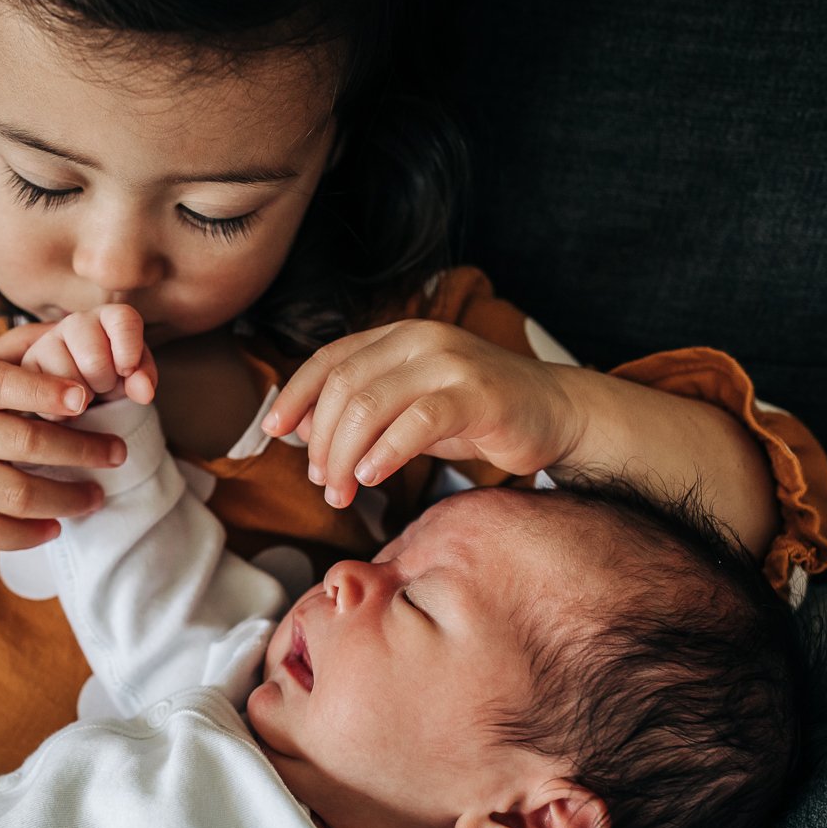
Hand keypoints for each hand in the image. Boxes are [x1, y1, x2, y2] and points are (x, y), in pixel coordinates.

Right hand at [0, 323, 128, 550]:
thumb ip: (21, 346)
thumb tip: (79, 326)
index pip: (3, 384)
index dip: (46, 391)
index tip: (86, 398)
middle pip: (22, 444)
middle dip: (79, 450)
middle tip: (117, 453)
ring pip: (13, 495)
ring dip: (65, 499)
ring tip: (96, 496)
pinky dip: (29, 535)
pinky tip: (55, 526)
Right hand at [20, 305, 157, 418]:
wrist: (85, 397)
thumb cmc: (116, 379)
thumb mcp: (136, 378)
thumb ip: (143, 379)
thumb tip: (144, 392)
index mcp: (108, 318)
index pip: (123, 320)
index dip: (128, 349)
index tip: (127, 371)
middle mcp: (76, 323)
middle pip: (94, 359)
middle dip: (103, 382)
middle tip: (103, 385)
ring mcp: (47, 343)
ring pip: (68, 378)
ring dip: (81, 397)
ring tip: (84, 393)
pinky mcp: (26, 368)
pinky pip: (45, 395)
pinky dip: (61, 411)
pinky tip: (65, 405)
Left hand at [261, 320, 583, 507]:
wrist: (553, 412)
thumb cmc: (473, 414)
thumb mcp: (407, 408)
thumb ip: (360, 412)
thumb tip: (298, 431)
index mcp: (396, 336)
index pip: (328, 360)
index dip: (294, 395)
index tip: (274, 432)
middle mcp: (419, 340)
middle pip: (342, 388)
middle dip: (321, 442)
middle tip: (322, 483)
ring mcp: (449, 363)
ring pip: (369, 406)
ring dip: (345, 456)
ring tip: (342, 491)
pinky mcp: (476, 394)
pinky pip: (415, 423)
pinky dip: (385, 453)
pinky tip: (373, 478)